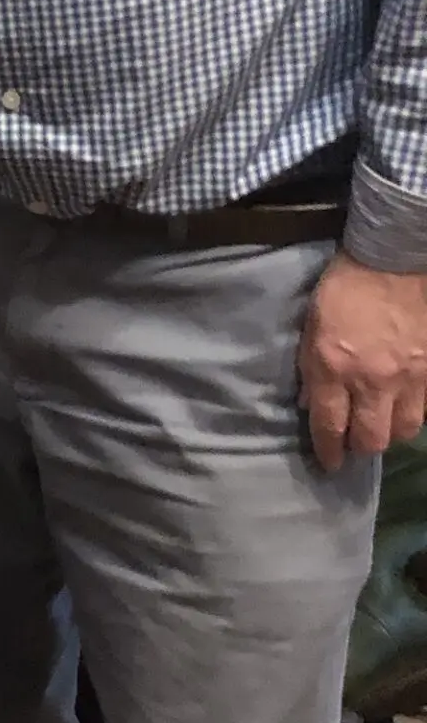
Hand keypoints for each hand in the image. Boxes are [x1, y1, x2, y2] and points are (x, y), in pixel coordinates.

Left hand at [297, 253, 426, 470]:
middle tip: (355, 443)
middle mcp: (371, 381)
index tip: (329, 463)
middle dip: (361, 447)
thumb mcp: (311, 327)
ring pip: (403, 430)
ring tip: (380, 424)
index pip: (329, 426)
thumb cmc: (344, 288)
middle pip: (371, 439)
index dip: (329, 451)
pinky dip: (413, 413)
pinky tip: (403, 406)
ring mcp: (408, 377)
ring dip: (389, 433)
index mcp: (333, 369)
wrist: (393, 260)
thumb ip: (310, 368)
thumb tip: (308, 401)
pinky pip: (424, 408)